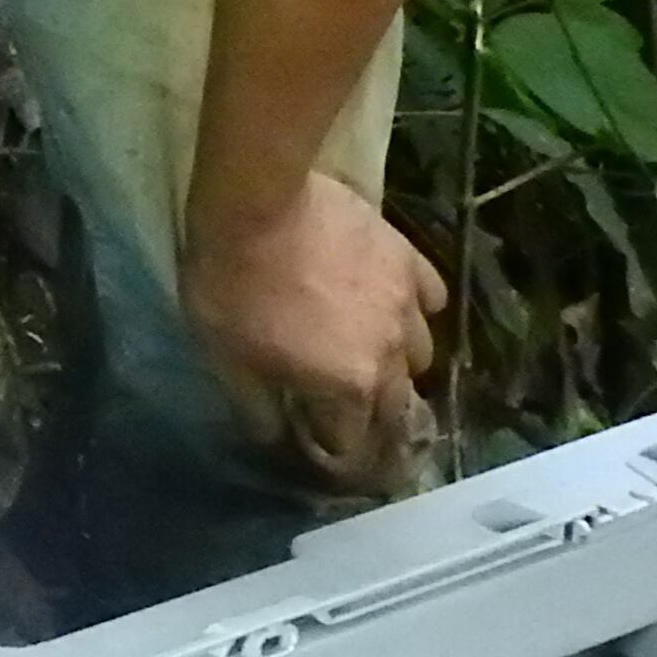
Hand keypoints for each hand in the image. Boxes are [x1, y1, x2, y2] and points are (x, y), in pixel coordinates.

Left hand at [183, 170, 443, 488]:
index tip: (324, 451)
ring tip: (374, 359)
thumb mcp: (226, 360)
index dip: (338, 453)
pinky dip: (417, 311)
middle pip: (397, 404)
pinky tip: (396, 307)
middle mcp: (391, 353)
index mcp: (348, 386)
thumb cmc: (233, 287)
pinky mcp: (410, 259)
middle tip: (353, 413)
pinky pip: (430, 298)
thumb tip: (274, 439)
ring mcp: (407, 304)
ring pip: (421, 353)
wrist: (256, 203)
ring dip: (399, 367)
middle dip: (376, 418)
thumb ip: (257, 409)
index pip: (355, 442)